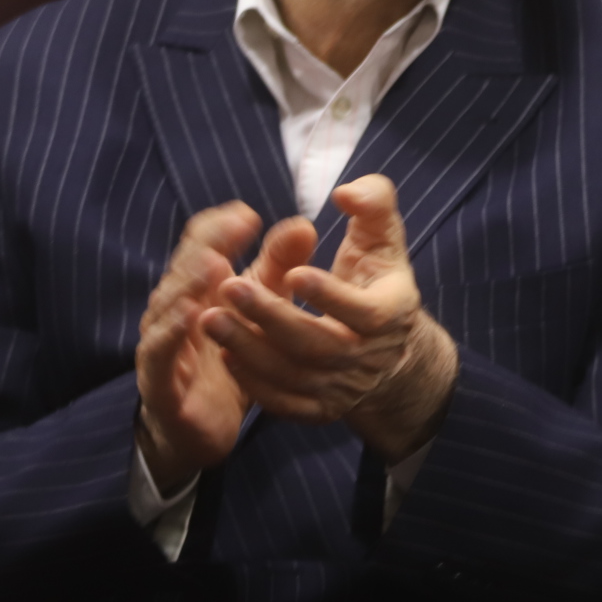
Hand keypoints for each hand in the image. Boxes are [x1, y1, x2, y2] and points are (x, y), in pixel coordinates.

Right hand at [134, 202, 265, 489]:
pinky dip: (171, 332)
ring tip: (214, 263)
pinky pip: (159, 353)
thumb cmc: (229, 359)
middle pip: (183, 270)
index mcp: (195, 289)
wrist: (202, 427)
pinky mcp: (159, 381)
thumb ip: (277, 268)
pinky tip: (192, 316)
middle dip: (207, 246)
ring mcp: (160, 344)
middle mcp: (172, 310)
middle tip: (232, 229)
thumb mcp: (258, 310)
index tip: (249, 216)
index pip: (199, 247)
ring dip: (188, 283)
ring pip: (168, 307)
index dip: (219, 229)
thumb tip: (303, 225)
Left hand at [202, 175, 458, 462]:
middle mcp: (371, 356)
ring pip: (294, 374)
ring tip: (209, 317)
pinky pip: (285, 402)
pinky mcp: (322, 408)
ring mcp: (345, 387)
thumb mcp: (384, 237)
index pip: (364, 312)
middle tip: (229, 286)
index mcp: (392, 313)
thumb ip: (374, 203)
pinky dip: (254, 381)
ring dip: (249, 348)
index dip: (329, 295)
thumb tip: (345, 192)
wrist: (391, 351)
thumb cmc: (379, 279)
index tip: (292, 271)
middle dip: (272, 317)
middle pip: (319, 344)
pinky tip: (225, 352)